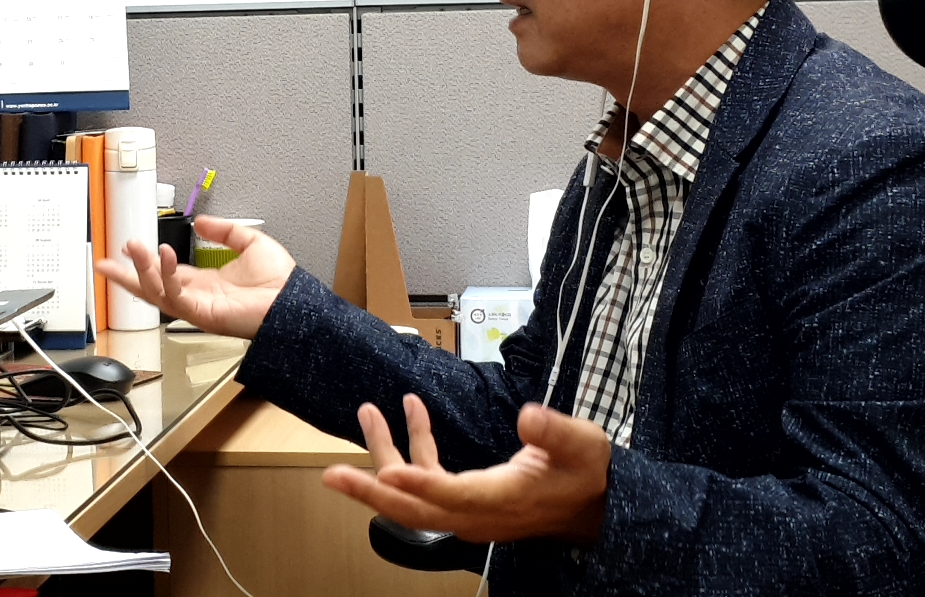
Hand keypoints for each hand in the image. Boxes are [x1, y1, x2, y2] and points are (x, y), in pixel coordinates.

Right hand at [93, 216, 296, 338]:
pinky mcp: (201, 313)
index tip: (130, 248)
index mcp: (206, 283)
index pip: (167, 273)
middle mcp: (197, 296)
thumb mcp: (249, 242)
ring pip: (156, 292)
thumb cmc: (280, 283)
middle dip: (126, 276)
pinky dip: (166, 275)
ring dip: (140, 270)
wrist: (293, 302)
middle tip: (105, 264)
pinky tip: (162, 255)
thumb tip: (203, 222)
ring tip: (130, 248)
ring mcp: (197, 307)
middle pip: (152, 288)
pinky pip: (175, 295)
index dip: (147, 261)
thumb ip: (224, 231)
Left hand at [322, 393, 610, 545]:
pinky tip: (410, 412)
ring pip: (413, 494)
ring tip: (366, 412)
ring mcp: (468, 508)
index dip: (418, 485)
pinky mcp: (466, 498)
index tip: (387, 472)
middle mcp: (477, 512)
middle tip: (333, 476)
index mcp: (502, 500)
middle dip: (371, 491)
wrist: (591, 503)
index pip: (452, 496)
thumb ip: (555, 431)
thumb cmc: (584, 472)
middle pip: (414, 510)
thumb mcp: (582, 445)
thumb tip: (528, 415)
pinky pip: (429, 477)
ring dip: (385, 453)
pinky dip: (414, 446)